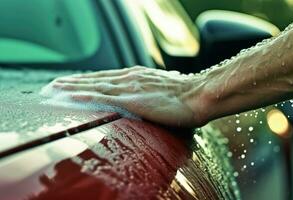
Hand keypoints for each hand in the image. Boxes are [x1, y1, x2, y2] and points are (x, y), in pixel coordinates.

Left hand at [44, 66, 208, 126]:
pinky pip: (103, 97)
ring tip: (56, 89)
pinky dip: (85, 96)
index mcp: (135, 76)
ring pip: (95, 85)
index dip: (86, 80)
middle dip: (73, 82)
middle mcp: (129, 78)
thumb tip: (141, 97)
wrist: (199, 94)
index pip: (104, 78)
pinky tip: (71, 97)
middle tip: (55, 85)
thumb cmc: (184, 95)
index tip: (71, 83)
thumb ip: (146, 91)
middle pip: (95, 79)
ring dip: (73, 87)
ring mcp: (130, 87)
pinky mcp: (133, 99)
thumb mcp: (161, 89)